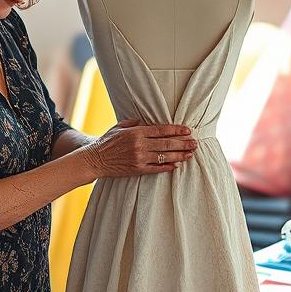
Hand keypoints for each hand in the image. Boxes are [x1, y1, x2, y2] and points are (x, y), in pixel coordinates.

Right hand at [80, 119, 196, 179]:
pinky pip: (156, 169)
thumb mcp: (120, 126)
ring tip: (190, 154)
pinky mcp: (137, 170)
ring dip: (179, 155)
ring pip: (164, 157)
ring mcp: (139, 158)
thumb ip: (135, 123)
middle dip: (183, 143)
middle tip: (195, 143)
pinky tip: (177, 165)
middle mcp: (139, 145)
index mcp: (136, 132)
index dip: (176, 130)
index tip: (188, 130)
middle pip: (167, 144)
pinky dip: (167, 167)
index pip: (161, 130)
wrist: (95, 159)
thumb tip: (149, 121)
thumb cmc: (107, 141)